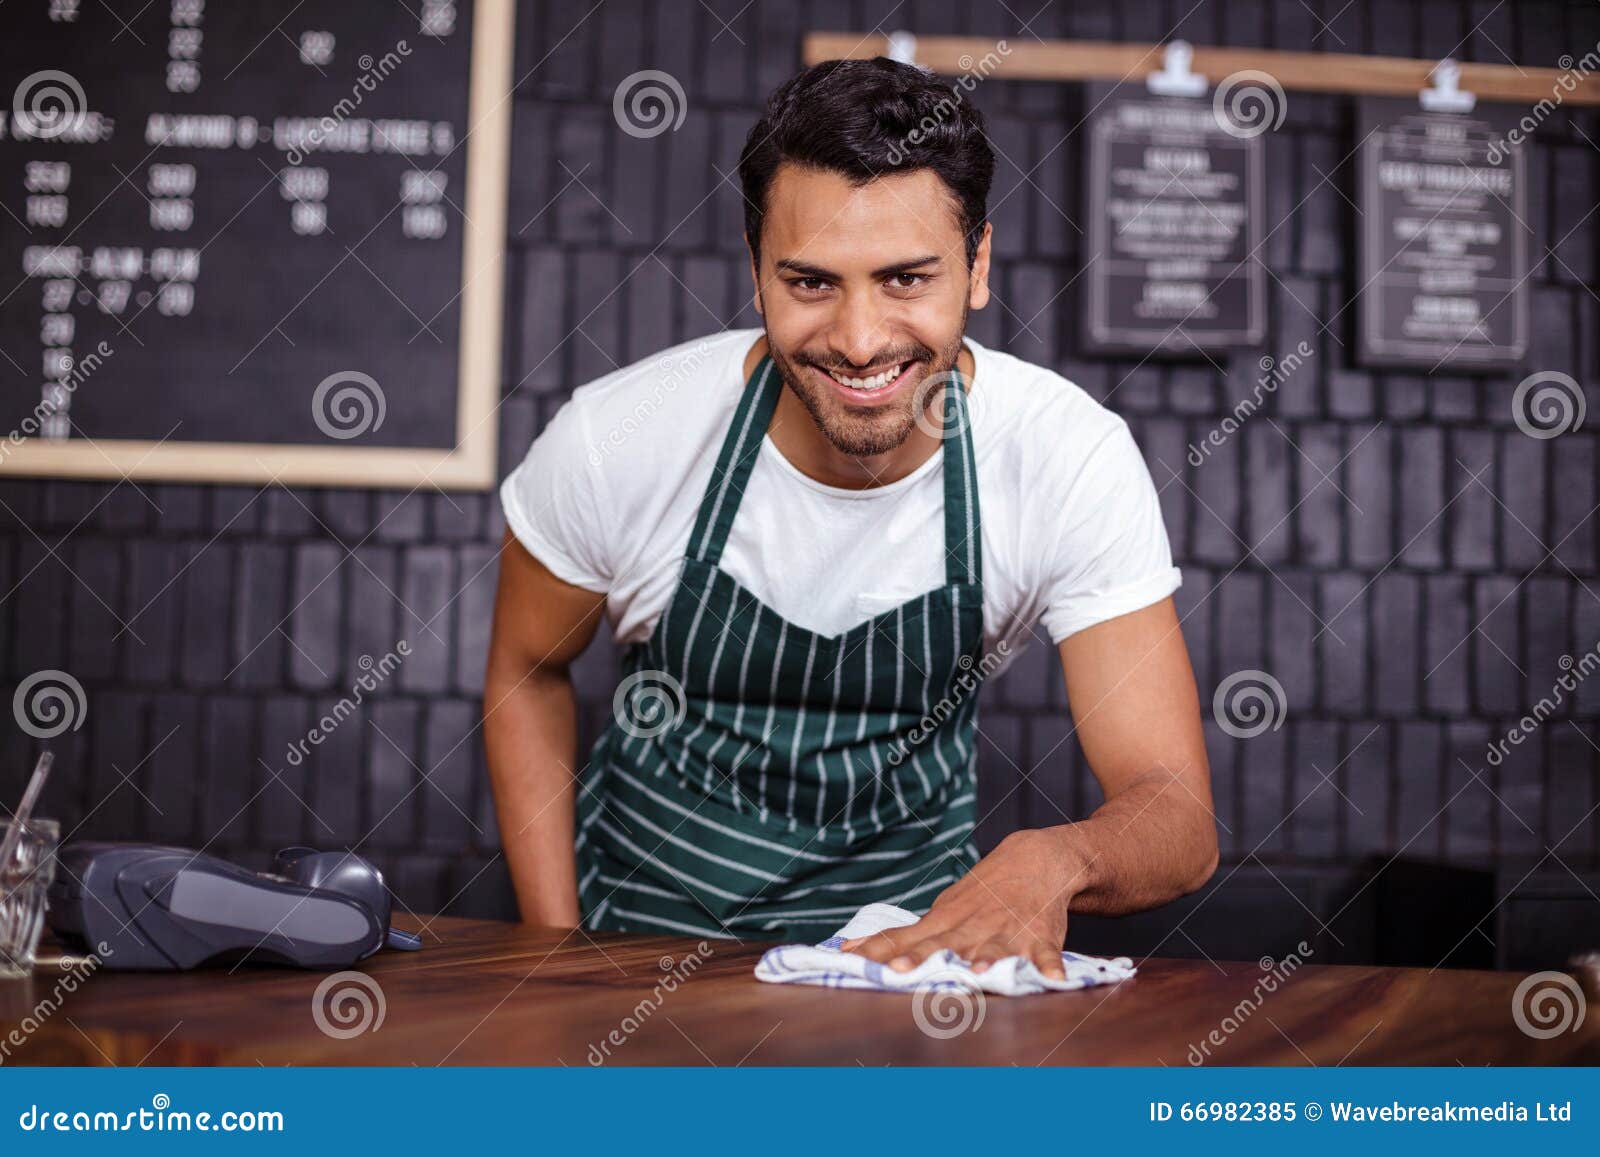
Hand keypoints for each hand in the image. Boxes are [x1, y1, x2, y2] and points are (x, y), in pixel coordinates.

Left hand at [840, 829, 1088, 979]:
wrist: (1035, 860)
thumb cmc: (982, 894)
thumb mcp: (943, 910)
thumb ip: (904, 937)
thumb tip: (853, 951)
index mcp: (946, 921)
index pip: (906, 937)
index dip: (882, 950)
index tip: (856, 961)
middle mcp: (972, 927)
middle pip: (943, 944)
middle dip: (922, 957)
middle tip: (900, 971)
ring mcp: (1006, 931)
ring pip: (994, 947)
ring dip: (986, 959)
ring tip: (980, 974)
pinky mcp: (1040, 937)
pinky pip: (1045, 953)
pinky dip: (1049, 964)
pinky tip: (1052, 977)